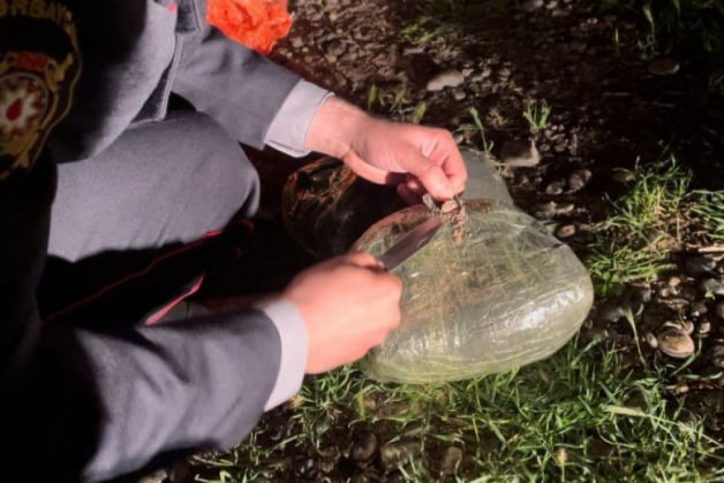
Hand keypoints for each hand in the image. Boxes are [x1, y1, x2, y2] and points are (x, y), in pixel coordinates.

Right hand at [284, 252, 401, 373]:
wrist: (293, 333)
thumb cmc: (317, 290)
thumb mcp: (339, 262)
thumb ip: (363, 260)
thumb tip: (373, 266)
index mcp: (389, 292)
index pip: (389, 280)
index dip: (371, 277)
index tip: (352, 279)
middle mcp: (390, 319)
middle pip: (383, 304)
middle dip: (369, 299)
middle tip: (341, 295)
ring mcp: (374, 340)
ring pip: (371, 323)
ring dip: (359, 318)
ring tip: (332, 315)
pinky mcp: (358, 356)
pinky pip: (357, 339)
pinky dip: (348, 334)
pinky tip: (327, 331)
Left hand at [305, 97, 466, 201]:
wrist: (354, 142)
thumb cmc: (380, 141)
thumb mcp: (406, 154)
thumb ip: (428, 173)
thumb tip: (448, 195)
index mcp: (443, 146)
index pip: (458, 176)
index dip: (447, 189)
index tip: (429, 193)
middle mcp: (438, 158)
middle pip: (449, 188)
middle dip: (434, 194)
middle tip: (414, 187)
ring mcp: (425, 171)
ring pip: (435, 195)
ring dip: (422, 197)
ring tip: (406, 186)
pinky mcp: (412, 181)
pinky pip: (421, 198)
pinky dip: (413, 198)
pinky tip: (400, 188)